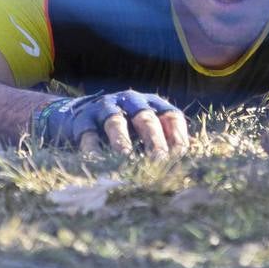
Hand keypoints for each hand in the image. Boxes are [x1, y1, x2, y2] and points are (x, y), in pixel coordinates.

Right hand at [31, 90, 189, 156]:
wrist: (77, 116)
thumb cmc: (124, 129)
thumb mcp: (145, 131)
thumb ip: (166, 142)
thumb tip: (191, 161)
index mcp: (152, 103)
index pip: (171, 116)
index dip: (177, 137)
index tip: (180, 159)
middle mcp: (131, 101)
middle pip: (146, 119)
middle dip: (154, 141)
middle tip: (159, 163)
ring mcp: (105, 107)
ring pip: (116, 123)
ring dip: (123, 144)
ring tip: (127, 163)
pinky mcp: (83, 119)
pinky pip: (88, 135)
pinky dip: (93, 151)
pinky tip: (99, 166)